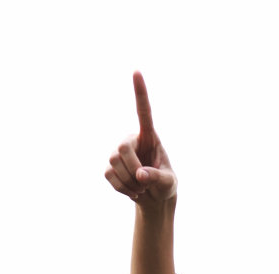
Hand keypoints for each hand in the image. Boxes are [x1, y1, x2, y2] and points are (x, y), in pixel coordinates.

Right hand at [104, 72, 176, 203]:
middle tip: (145, 183)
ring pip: (113, 163)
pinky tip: (133, 192)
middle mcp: (131, 140)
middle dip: (133, 169)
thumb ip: (157, 177)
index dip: (140, 93)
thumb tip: (140, 175)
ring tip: (141, 188)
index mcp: (150, 136)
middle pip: (122, 148)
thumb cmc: (166, 185)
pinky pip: (109, 176)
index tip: (136, 71)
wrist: (154, 198)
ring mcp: (118, 152)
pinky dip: (122, 188)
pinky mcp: (110, 166)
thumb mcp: (169, 183)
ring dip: (129, 182)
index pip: (143, 112)